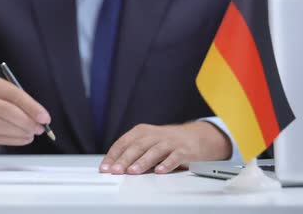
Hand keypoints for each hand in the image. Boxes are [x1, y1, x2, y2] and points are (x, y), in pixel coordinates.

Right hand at [0, 78, 50, 148]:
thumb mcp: (9, 97)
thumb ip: (25, 104)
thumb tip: (42, 118)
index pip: (16, 95)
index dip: (32, 107)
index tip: (45, 118)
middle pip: (9, 111)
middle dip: (28, 122)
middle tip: (40, 129)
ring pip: (5, 127)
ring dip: (23, 132)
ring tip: (32, 133)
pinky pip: (2, 138)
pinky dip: (17, 140)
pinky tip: (24, 138)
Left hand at [99, 122, 230, 174]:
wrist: (196, 136)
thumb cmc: (167, 141)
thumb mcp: (147, 142)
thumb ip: (133, 152)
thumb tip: (114, 167)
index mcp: (142, 132)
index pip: (123, 142)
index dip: (113, 155)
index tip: (106, 167)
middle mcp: (154, 135)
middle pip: (137, 146)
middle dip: (124, 159)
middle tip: (116, 170)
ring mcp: (169, 142)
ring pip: (154, 151)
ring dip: (142, 162)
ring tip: (133, 171)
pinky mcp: (184, 150)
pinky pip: (174, 157)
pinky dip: (167, 164)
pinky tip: (160, 171)